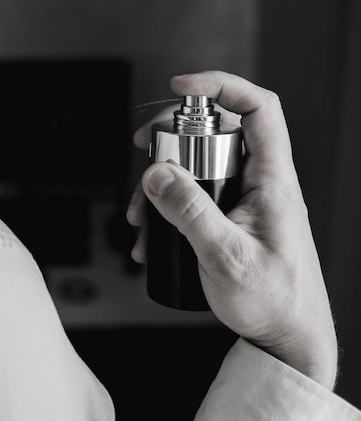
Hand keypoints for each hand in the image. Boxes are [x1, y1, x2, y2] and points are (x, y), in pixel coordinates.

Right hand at [127, 71, 337, 389]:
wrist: (286, 339)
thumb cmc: (274, 302)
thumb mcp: (224, 256)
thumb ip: (189, 212)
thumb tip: (157, 174)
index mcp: (273, 180)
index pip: (257, 109)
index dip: (221, 86)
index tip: (180, 87)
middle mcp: (260, 183)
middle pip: (217, 132)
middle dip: (173, 138)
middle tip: (144, 152)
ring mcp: (245, 200)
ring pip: (199, 166)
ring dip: (164, 181)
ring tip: (141, 213)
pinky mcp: (232, 218)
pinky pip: (196, 196)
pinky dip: (169, 206)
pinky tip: (152, 233)